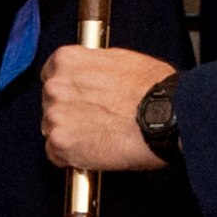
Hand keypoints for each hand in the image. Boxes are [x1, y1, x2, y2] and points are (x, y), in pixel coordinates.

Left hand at [41, 45, 175, 170]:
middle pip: (50, 103)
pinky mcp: (61, 145)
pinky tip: (92, 151)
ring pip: (52, 129)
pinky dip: (71, 157)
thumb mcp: (120, 59)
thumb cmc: (153, 88)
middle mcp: (56, 86)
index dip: (69, 89)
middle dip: (69, 112)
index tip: (78, 98)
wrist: (166, 116)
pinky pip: (56, 154)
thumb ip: (93, 67)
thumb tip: (91, 75)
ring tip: (97, 136)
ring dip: (69, 134)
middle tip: (94, 119)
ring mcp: (56, 116)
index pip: (51, 74)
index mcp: (67, 61)